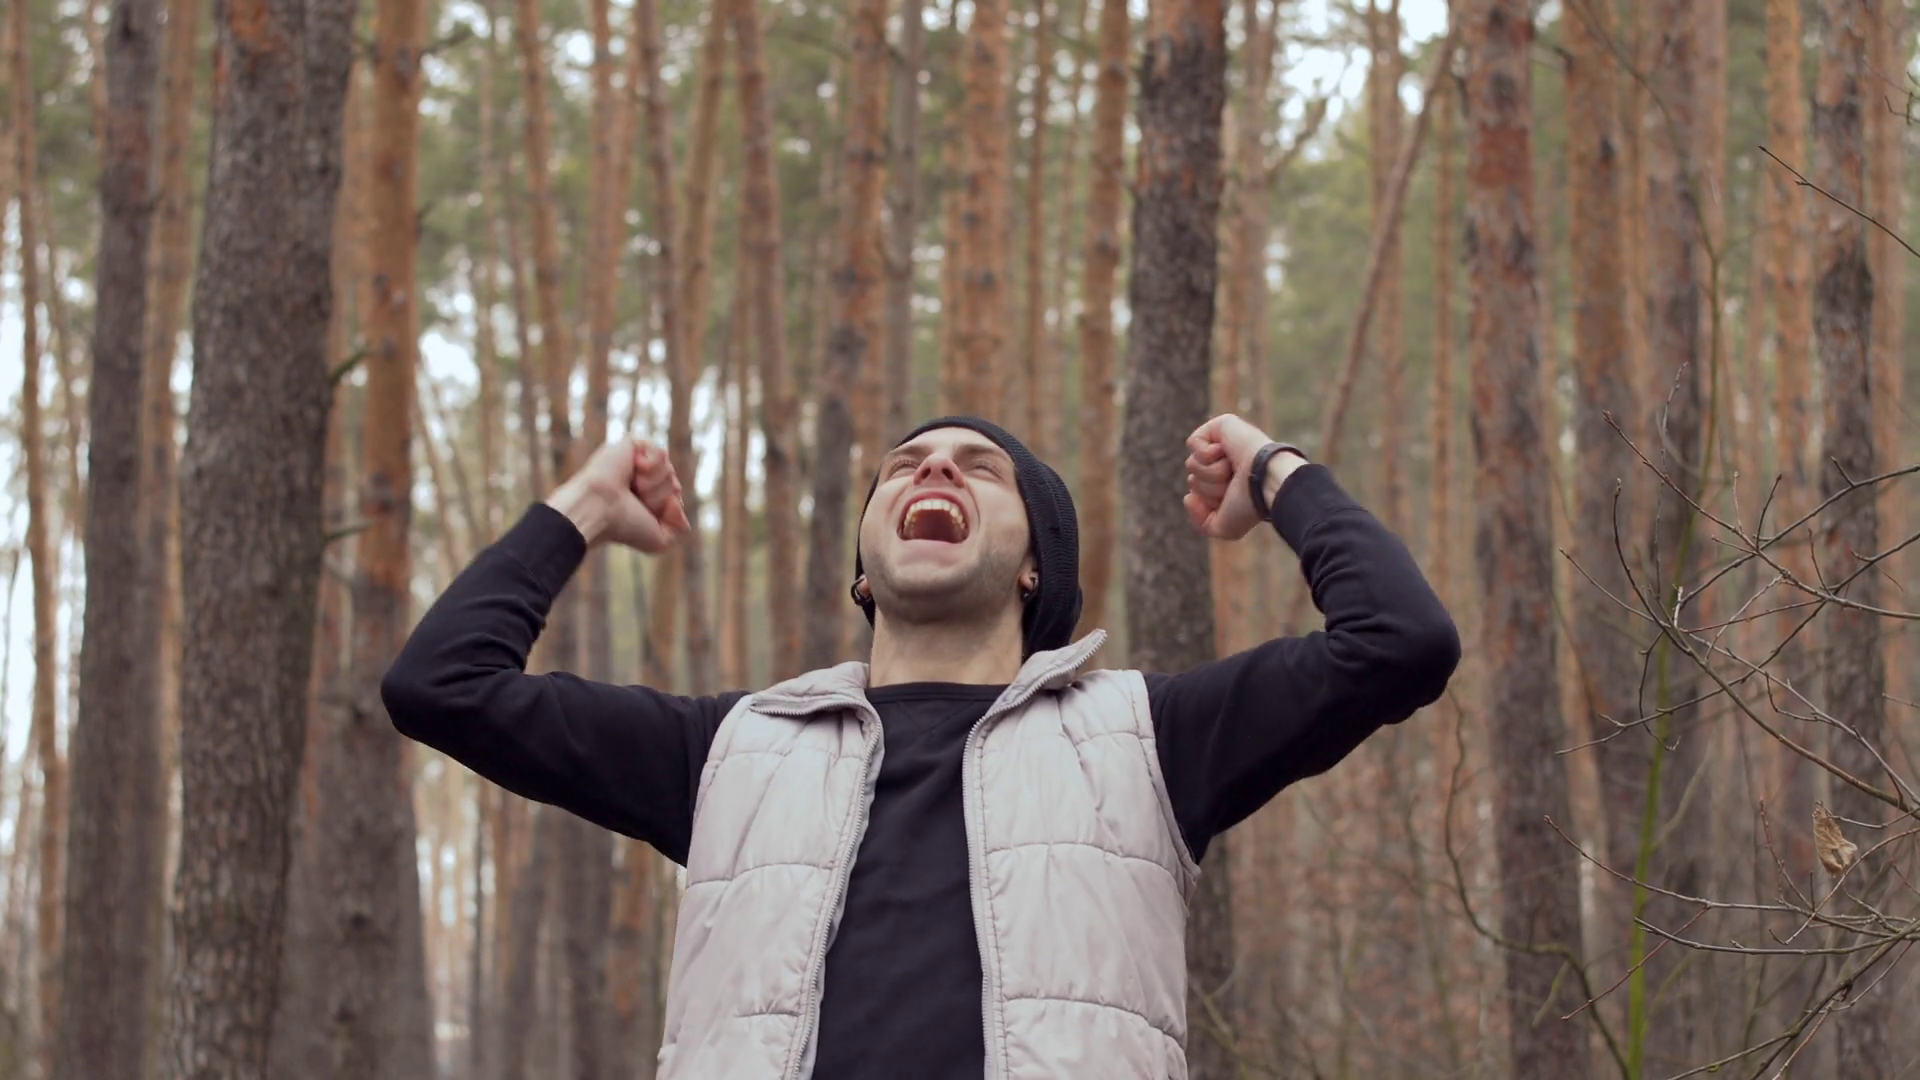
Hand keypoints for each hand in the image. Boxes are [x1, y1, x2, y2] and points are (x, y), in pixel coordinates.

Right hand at [546, 439, 691, 551]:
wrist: (599, 509)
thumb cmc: (623, 526)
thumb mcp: (657, 540)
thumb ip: (678, 527)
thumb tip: (679, 504)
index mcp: (644, 500)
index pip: (675, 498)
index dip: (669, 507)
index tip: (647, 514)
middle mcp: (639, 480)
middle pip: (674, 484)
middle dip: (661, 496)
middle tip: (636, 499)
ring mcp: (634, 462)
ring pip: (668, 469)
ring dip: (653, 483)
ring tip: (631, 486)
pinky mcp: (629, 445)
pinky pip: (660, 453)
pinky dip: (651, 466)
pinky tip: (632, 470)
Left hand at [1182, 414, 1302, 539]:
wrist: (1266, 481)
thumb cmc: (1250, 504)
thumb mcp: (1224, 527)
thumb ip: (1201, 523)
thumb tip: (1188, 497)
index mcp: (1229, 483)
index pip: (1198, 493)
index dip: (1209, 501)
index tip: (1233, 499)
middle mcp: (1226, 463)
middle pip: (1193, 479)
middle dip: (1209, 487)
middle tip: (1233, 482)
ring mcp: (1225, 443)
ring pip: (1192, 464)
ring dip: (1210, 472)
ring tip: (1232, 469)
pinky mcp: (1222, 425)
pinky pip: (1193, 443)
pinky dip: (1207, 454)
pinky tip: (1227, 453)